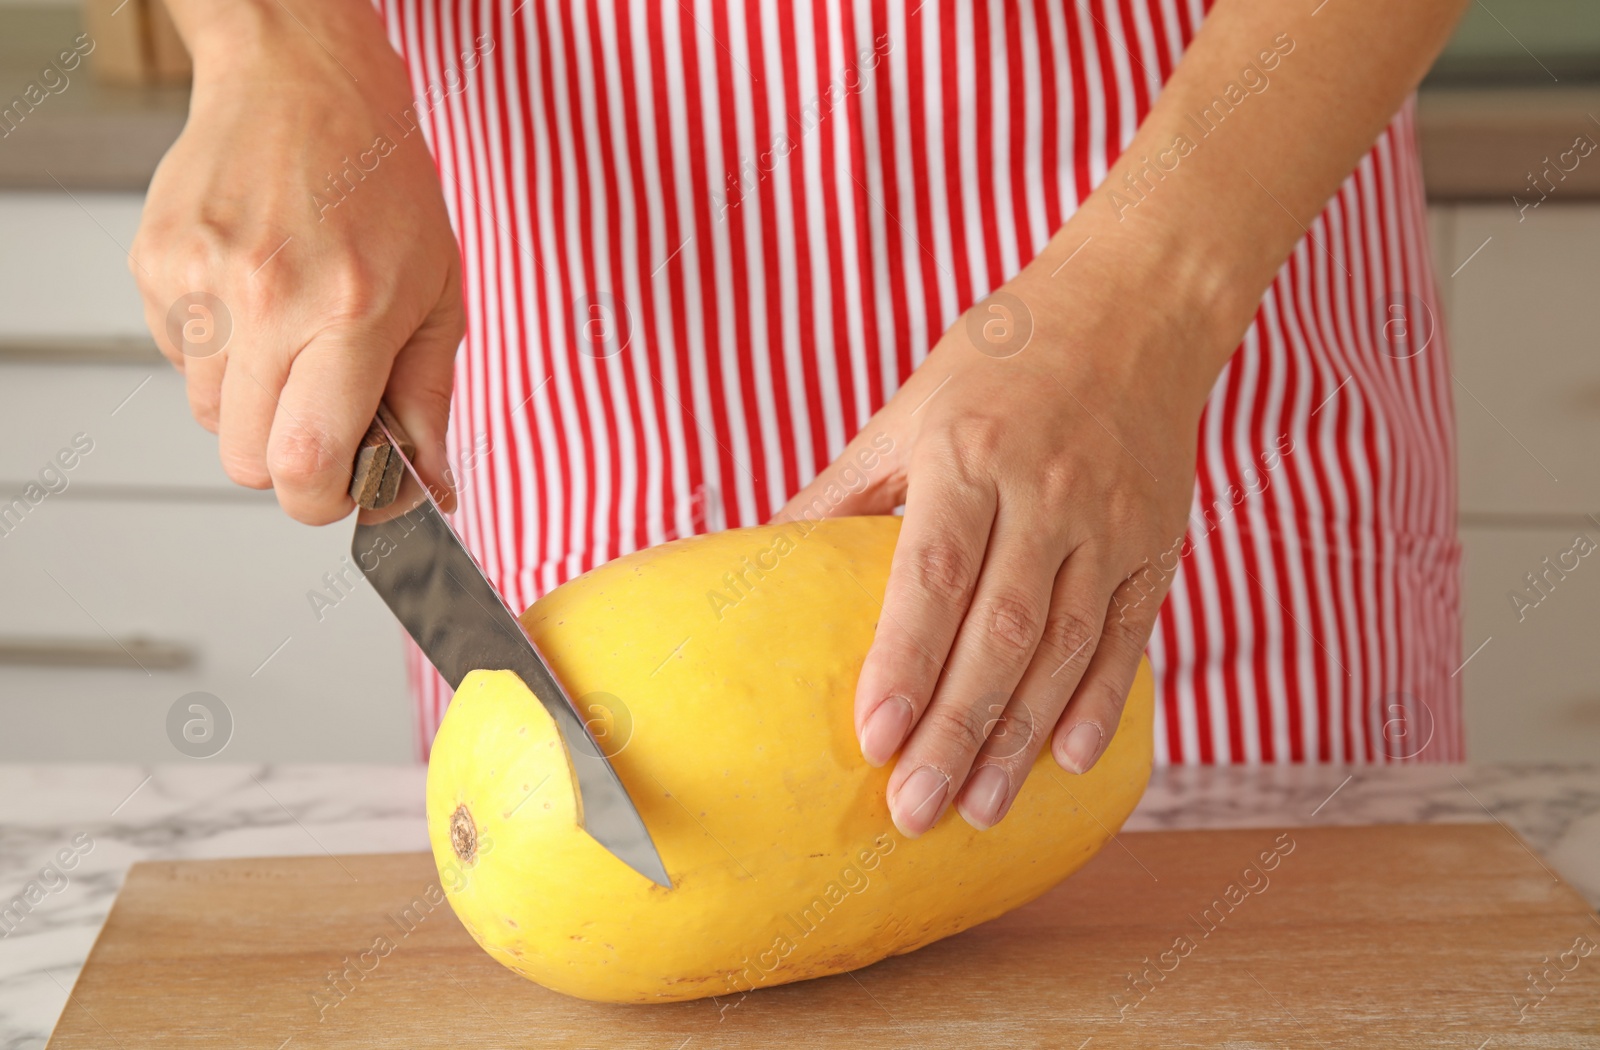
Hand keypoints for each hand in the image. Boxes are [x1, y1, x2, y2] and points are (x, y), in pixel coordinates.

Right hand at [131, 1, 462, 522]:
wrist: (305, 85)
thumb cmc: (382, 184)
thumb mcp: (439, 294)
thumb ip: (428, 399)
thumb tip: (428, 486)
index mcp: (349, 312)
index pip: (306, 461)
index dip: (321, 499)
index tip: (339, 488)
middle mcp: (267, 300)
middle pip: (243, 459)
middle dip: (284, 460)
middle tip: (319, 413)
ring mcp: (201, 281)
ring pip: (208, 415)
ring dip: (250, 402)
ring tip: (290, 334)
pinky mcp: (156, 265)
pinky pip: (179, 359)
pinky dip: (217, 351)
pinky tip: (253, 297)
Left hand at [775, 232, 1221, 835]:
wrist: (1139, 305)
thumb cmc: (1003, 354)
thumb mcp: (911, 405)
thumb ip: (846, 489)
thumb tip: (770, 551)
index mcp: (969, 453)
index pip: (933, 577)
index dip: (904, 664)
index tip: (871, 741)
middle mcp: (1047, 490)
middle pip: (1000, 633)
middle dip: (956, 730)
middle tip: (914, 812)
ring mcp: (1111, 519)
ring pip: (1064, 648)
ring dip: (1020, 737)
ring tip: (977, 808)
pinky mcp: (1157, 539)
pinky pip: (1127, 634)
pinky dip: (1102, 701)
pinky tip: (1067, 759)